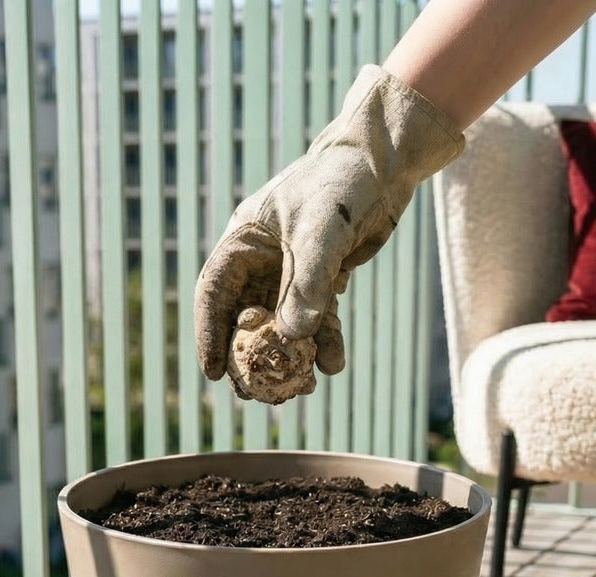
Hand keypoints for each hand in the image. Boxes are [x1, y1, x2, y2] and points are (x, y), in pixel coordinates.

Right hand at [194, 65, 463, 396]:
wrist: (386, 164)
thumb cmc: (343, 183)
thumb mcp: (322, 231)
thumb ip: (308, 284)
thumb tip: (294, 338)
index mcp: (244, 241)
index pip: (214, 293)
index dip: (209, 334)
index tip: (214, 372)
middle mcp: (261, 260)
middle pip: (244, 317)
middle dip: (251, 356)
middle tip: (254, 393)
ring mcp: (291, 272)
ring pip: (282, 324)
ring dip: (291, 356)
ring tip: (300, 388)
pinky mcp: (321, 280)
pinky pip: (316, 319)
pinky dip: (323, 342)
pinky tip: (332, 364)